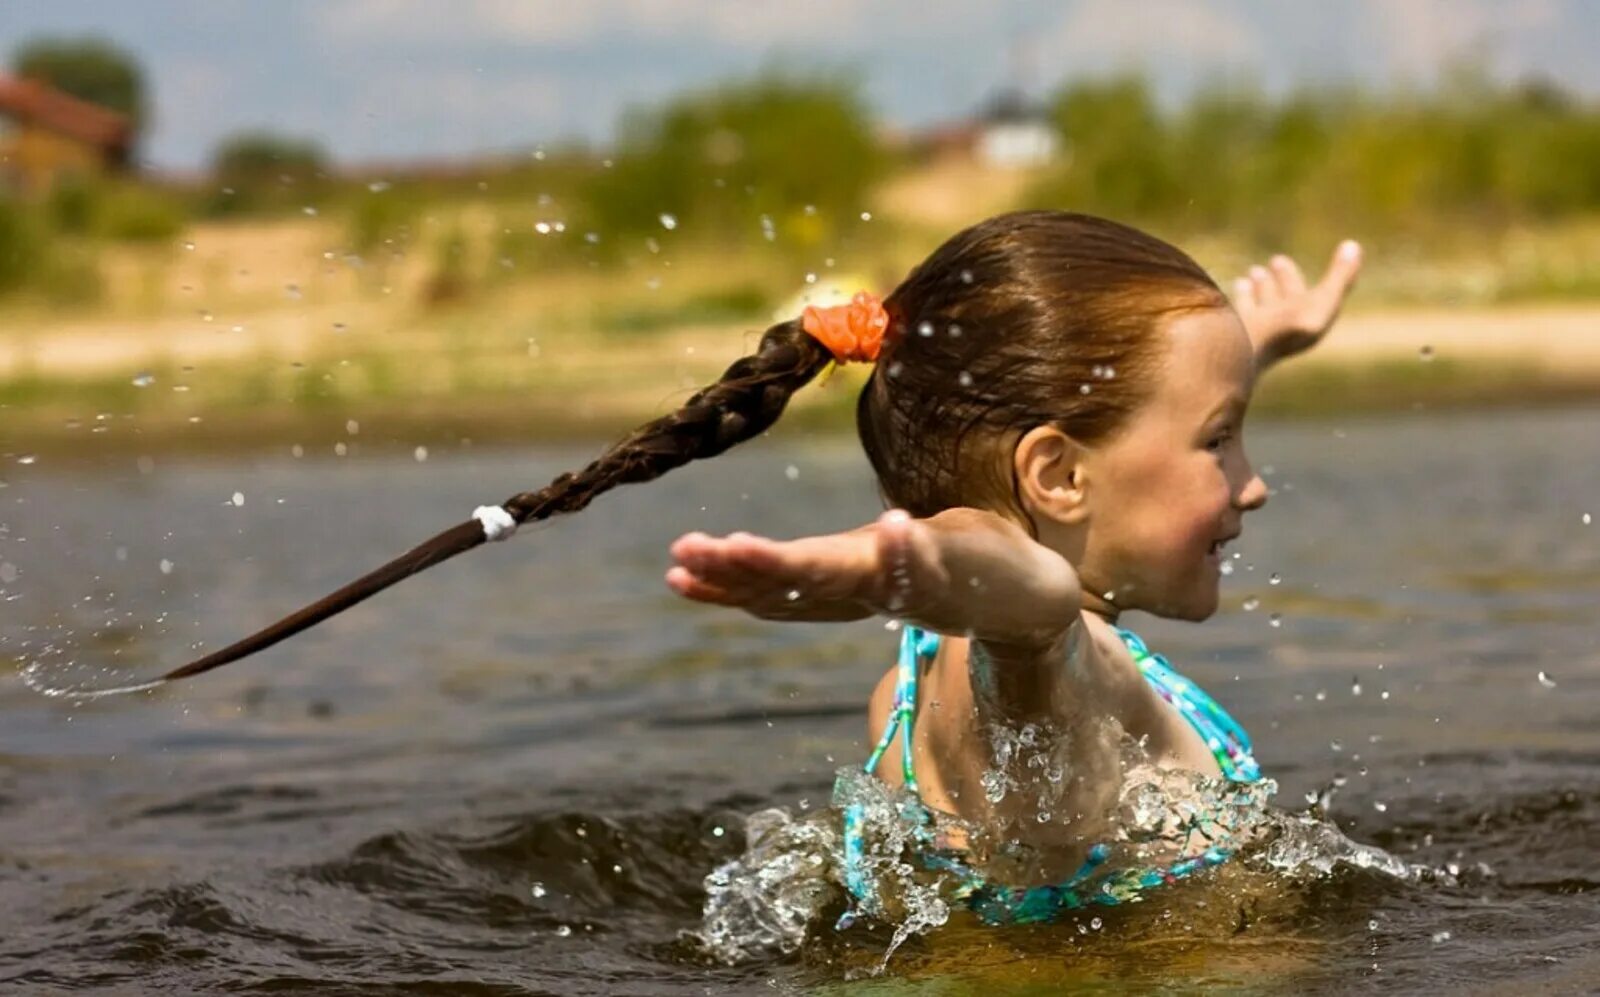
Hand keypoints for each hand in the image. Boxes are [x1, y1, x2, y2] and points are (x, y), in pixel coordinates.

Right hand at [665, 507, 1079, 646]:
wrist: (1028, 596)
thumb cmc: (956, 568)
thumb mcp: (897, 558)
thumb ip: (856, 561)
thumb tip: (807, 549)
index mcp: (847, 578)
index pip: (778, 583)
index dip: (727, 582)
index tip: (676, 570)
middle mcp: (867, 584)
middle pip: (793, 582)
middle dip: (737, 571)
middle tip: (680, 559)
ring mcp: (909, 577)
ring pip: (842, 575)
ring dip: (790, 566)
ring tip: (736, 547)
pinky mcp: (953, 565)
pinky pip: (926, 559)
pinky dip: (906, 552)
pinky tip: (892, 527)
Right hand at [1232, 240, 1362, 369]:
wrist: (1236, 359)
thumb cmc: (1281, 332)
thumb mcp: (1322, 302)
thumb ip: (1340, 277)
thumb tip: (1354, 245)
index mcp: (1304, 327)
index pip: (1317, 297)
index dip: (1318, 278)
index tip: (1312, 259)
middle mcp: (1279, 329)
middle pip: (1285, 301)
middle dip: (1283, 280)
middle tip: (1276, 260)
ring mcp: (1253, 332)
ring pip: (1259, 306)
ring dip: (1260, 288)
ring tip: (1251, 273)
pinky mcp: (1229, 332)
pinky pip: (1235, 311)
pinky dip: (1239, 295)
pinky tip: (1234, 286)